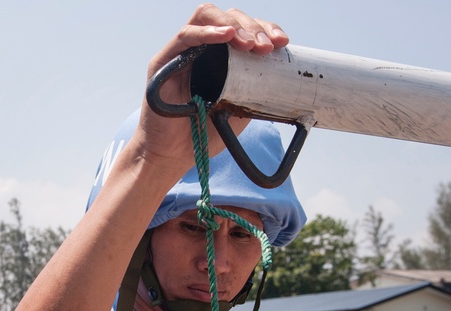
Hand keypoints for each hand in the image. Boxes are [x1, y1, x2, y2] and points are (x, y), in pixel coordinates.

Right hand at [135, 5, 288, 172]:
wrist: (173, 154)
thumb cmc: (203, 132)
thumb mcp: (239, 109)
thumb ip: (255, 92)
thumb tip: (286, 83)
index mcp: (222, 56)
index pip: (246, 28)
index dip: (266, 29)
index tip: (281, 43)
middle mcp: (202, 48)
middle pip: (230, 18)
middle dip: (253, 26)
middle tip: (266, 47)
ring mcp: (182, 52)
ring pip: (208, 16)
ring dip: (233, 25)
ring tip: (248, 43)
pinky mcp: (164, 60)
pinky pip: (186, 36)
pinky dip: (207, 32)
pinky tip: (225, 35)